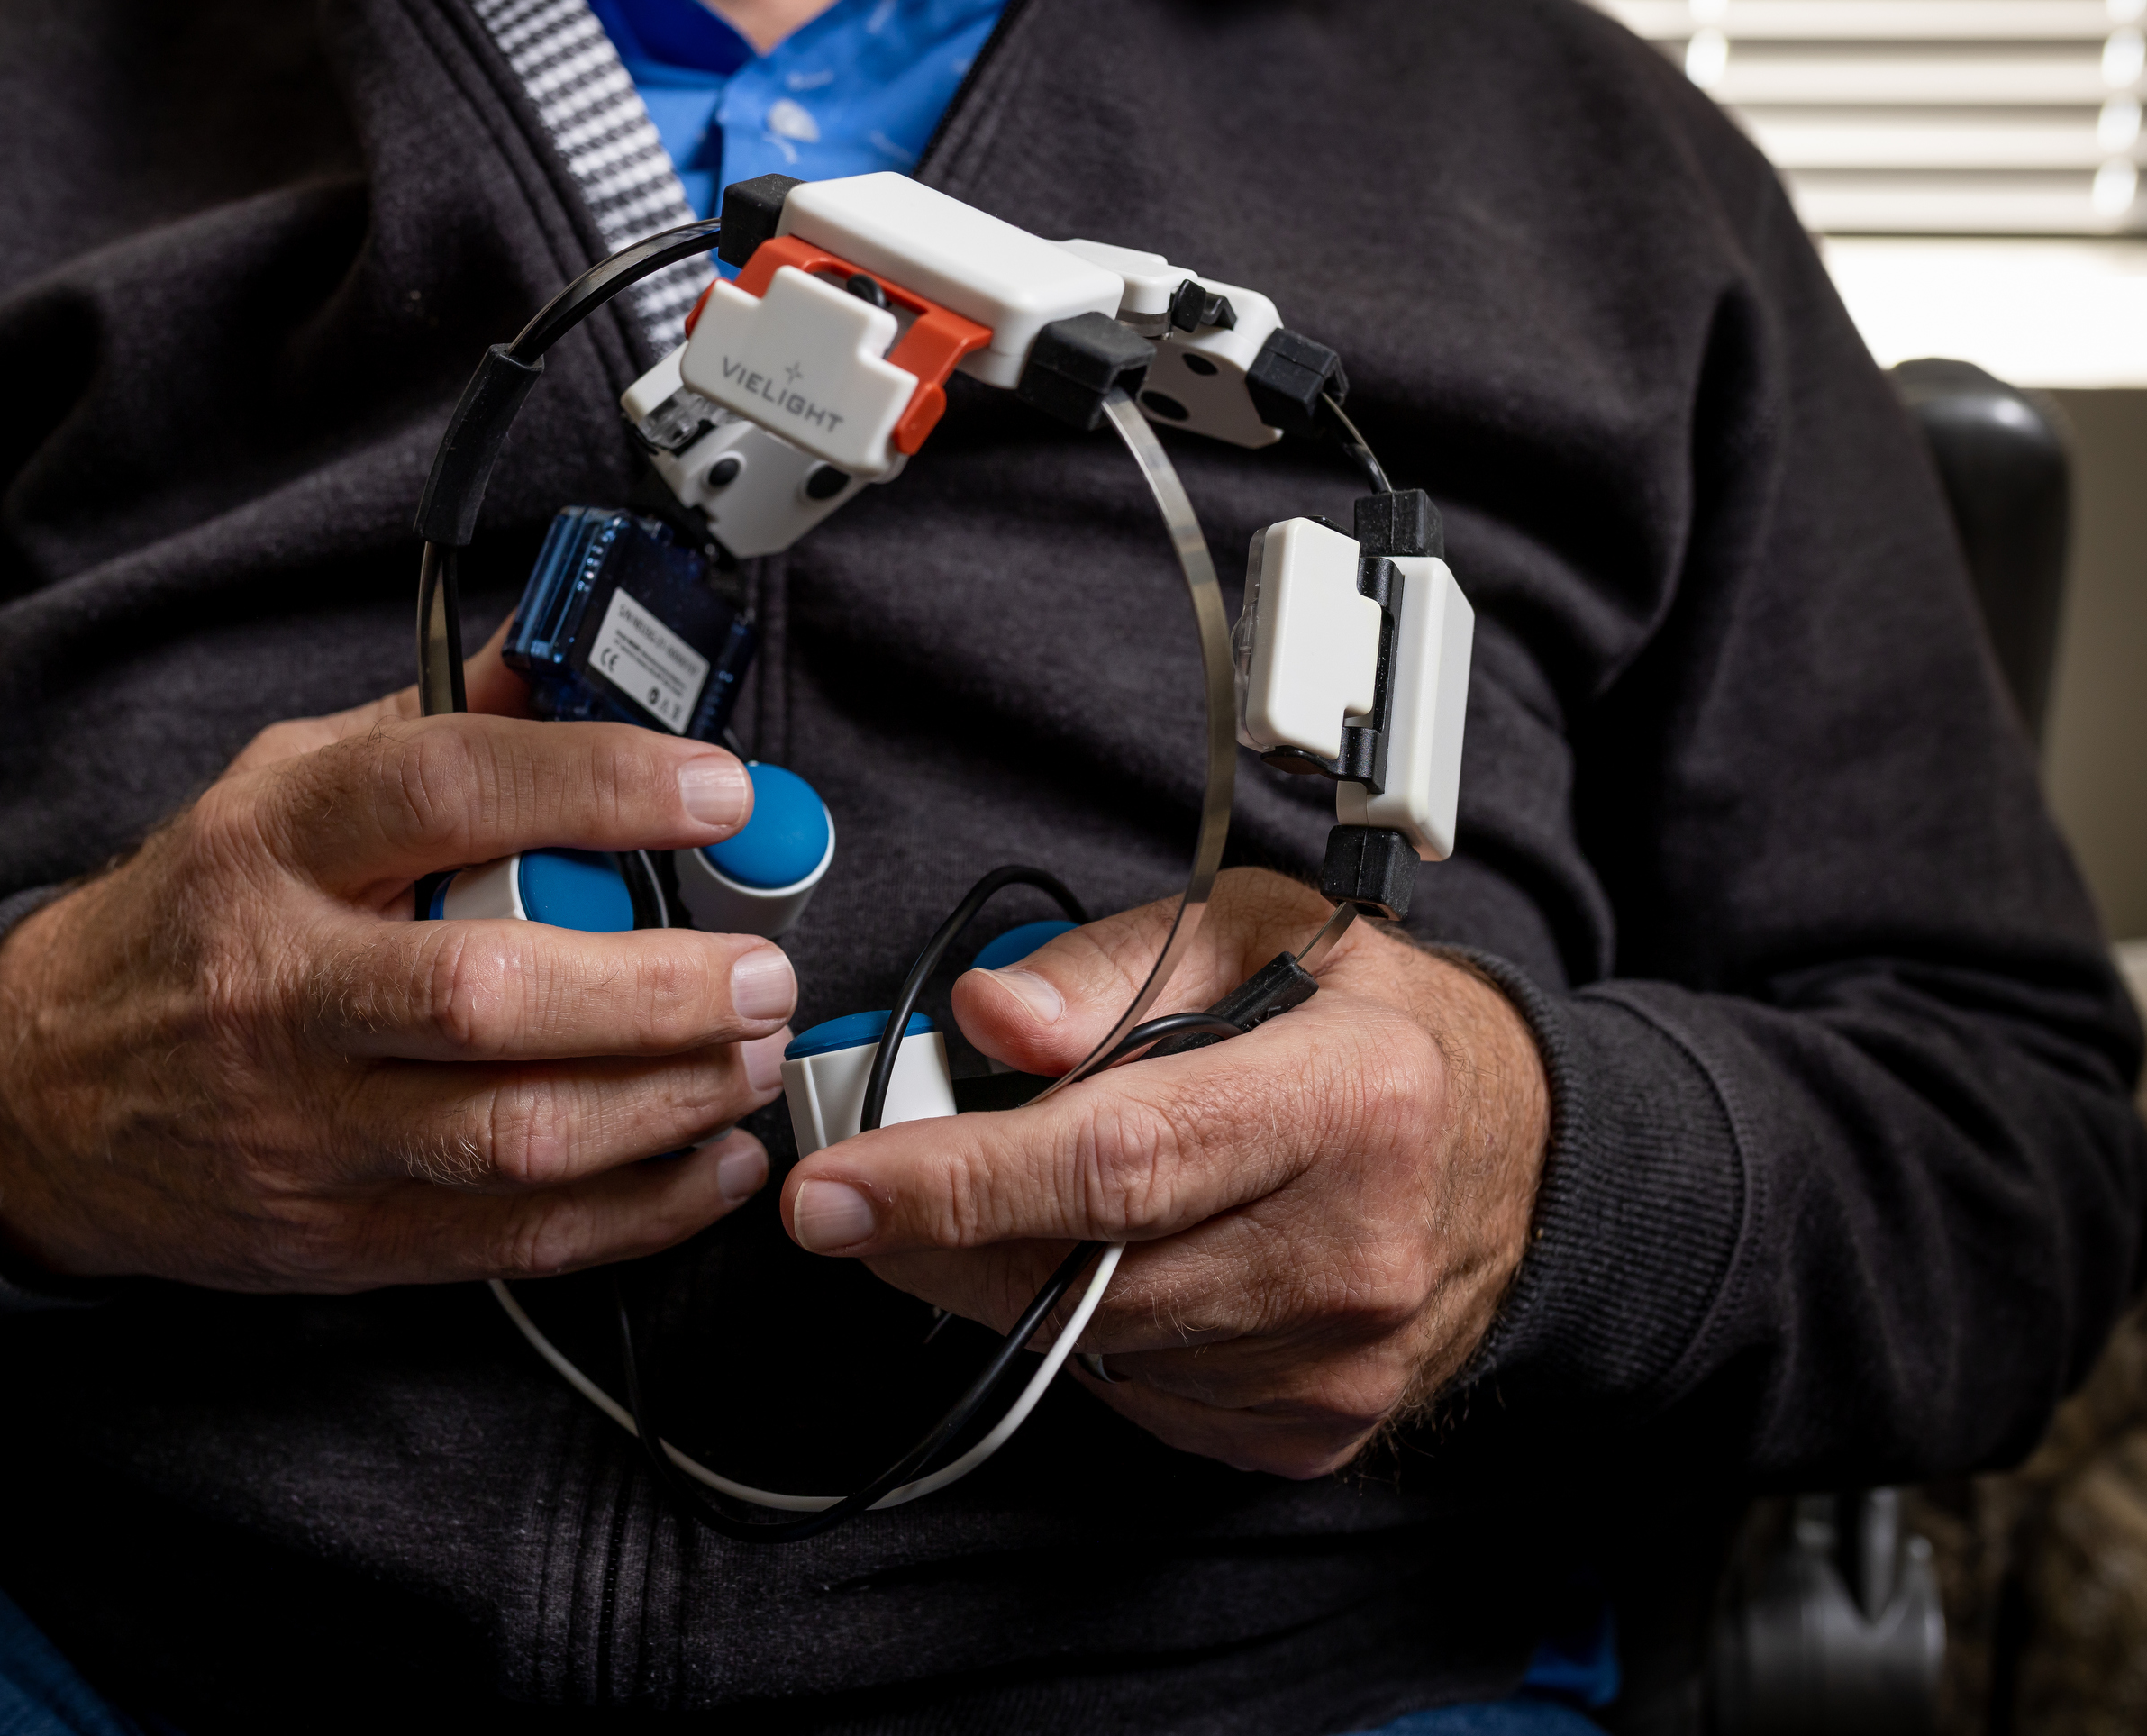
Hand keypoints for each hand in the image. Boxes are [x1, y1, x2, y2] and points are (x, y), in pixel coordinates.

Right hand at [0, 636, 794, 1291]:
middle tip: (763, 969)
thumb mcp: (273, 789)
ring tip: (754, 1057)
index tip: (714, 791)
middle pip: (491, 993)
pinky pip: (513, 1239)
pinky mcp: (338, 1238)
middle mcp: (284, 990)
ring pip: (513, 1133)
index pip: (441, 794)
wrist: (32, 1102)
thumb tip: (559, 655)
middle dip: (660, 987)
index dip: (591, 786)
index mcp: (271, 851)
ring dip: (668, 1101)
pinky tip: (712, 1161)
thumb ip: (426, 730)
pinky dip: (638, 1209)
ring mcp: (308, 1128)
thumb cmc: (188, 928)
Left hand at [776, 869, 1548, 1477]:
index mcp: (1346, 1099)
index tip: (830, 1190)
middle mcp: (1353, 1247)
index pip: (1113, 1160)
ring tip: (1024, 1201)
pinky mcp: (1315, 1427)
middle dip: (939, 1237)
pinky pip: (1142, 1397)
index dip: (952, 1181)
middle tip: (866, 1195)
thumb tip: (987, 1019)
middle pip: (1082, 1274)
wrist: (1531, 1158)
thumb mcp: (1254, 932)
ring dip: (1014, 1281)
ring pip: (1096, 1347)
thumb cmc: (1376, 1027)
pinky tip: (1123, 1258)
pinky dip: (1094, 1331)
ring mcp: (1340, 1361)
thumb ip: (1106, 968)